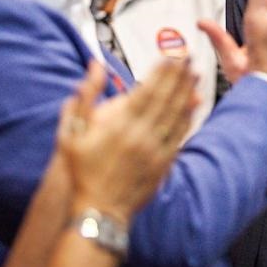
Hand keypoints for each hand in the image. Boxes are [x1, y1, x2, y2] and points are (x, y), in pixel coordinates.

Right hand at [56, 59, 198, 222]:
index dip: (161, 71)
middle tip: (188, 56)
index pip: (147, 89)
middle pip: (165, 97)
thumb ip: (84, 96)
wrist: (98, 211)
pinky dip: (188, 116)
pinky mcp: (164, 163)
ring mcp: (155, 149)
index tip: (170, 55)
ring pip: (176, 113)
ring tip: (195, 73)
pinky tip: (193, 103)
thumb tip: (94, 66)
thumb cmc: (83, 171)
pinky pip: (180, 134)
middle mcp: (140, 134)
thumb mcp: (71, 132)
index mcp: (119, 124)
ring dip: (187, 90)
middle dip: (178, 74)